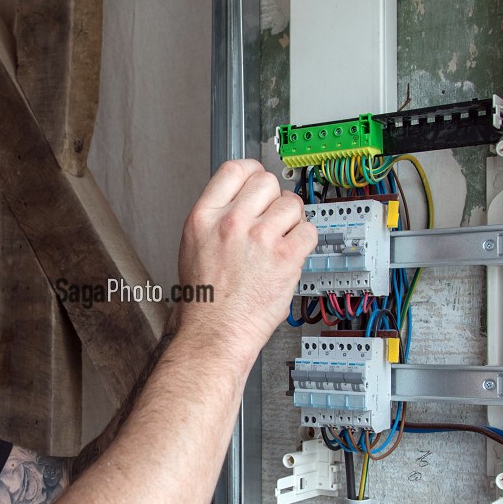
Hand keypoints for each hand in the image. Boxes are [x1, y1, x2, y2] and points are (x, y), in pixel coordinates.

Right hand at [172, 159, 316, 367]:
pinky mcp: (285, 258)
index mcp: (204, 217)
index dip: (252, 172)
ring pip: (292, 203)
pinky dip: (305, 240)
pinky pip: (309, 231)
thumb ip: (217, 218)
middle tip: (272, 218)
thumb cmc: (205, 300)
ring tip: (282, 239)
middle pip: (267, 182)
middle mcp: (231, 223)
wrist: (215, 333)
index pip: (235, 170)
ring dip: (292, 220)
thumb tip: (244, 199)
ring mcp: (259, 239)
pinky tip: (292, 253)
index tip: (259, 179)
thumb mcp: (193, 247)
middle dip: (273, 198)